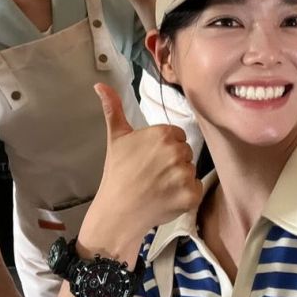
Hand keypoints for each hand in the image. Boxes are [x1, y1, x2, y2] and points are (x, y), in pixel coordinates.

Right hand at [79, 83, 203, 255]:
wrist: (117, 212)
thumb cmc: (117, 174)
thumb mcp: (116, 138)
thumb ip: (113, 108)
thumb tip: (100, 85)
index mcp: (163, 134)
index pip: (177, 136)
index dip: (164, 149)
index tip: (150, 160)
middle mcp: (177, 151)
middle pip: (186, 153)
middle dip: (173, 163)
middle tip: (152, 175)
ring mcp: (185, 174)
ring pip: (191, 171)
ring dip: (179, 180)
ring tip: (158, 187)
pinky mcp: (191, 195)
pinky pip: (196, 190)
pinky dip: (185, 196)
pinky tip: (167, 198)